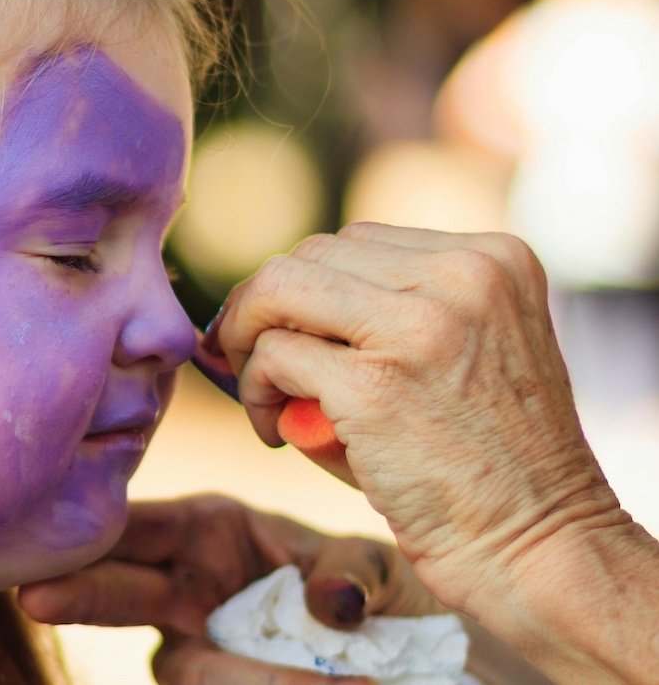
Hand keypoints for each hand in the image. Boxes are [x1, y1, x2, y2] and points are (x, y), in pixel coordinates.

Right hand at [19, 494, 439, 684]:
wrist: (406, 651)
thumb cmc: (371, 586)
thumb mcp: (375, 563)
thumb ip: (353, 572)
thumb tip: (332, 608)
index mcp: (206, 529)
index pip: (138, 526)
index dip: (97, 533)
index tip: (63, 535)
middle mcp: (183, 584)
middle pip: (118, 590)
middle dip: (78, 593)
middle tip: (34, 598)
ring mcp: (195, 645)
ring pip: (186, 668)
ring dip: (242, 678)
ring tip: (336, 679)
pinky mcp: (219, 681)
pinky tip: (327, 684)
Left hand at [213, 223, 623, 614]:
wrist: (542, 549)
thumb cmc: (490, 466)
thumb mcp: (463, 354)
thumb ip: (386, 316)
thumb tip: (260, 310)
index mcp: (493, 259)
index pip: (358, 243)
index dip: (307, 289)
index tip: (286, 331)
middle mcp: (463, 275)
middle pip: (311, 255)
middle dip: (267, 308)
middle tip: (260, 367)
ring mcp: (418, 326)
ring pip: (278, 288)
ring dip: (250, 341)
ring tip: (268, 400)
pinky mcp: (374, 384)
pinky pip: (273, 355)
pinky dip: (255, 390)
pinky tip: (277, 432)